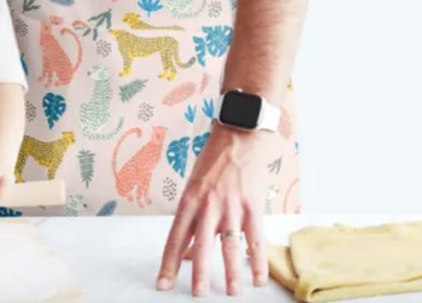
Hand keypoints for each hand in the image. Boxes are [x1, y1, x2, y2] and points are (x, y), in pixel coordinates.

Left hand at [156, 124, 272, 296]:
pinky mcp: (253, 206)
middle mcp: (208, 205)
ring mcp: (232, 207)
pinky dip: (258, 261)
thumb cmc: (213, 162)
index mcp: (190, 200)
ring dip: (231, 272)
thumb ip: (191, 221)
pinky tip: (258, 279)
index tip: (163, 283)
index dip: (169, 262)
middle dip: (198, 273)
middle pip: (201, 245)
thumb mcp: (194, 187)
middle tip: (196, 294)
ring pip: (230, 246)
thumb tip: (186, 253)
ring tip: (231, 293)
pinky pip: (256, 239)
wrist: (239, 135)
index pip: (175, 237)